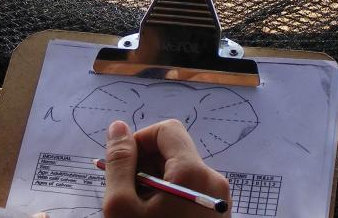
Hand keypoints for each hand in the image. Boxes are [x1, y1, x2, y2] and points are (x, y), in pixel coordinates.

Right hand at [101, 119, 230, 217]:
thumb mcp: (122, 206)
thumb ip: (119, 162)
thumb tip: (118, 127)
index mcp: (194, 173)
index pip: (167, 129)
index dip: (139, 141)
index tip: (122, 167)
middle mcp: (214, 180)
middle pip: (174, 151)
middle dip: (145, 164)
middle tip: (127, 193)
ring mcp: (219, 198)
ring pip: (180, 172)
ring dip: (155, 183)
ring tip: (140, 210)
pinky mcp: (217, 212)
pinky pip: (190, 189)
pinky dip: (169, 196)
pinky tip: (155, 216)